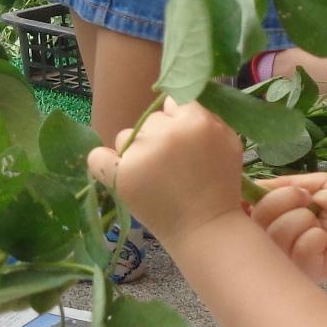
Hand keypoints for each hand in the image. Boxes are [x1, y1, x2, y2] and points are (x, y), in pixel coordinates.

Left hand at [86, 98, 248, 243]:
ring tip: (154, 177)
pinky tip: (112, 167)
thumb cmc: (221, 186)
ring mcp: (141, 154)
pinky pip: (97, 158)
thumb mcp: (229, 141)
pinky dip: (102, 161)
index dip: (179, 119)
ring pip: (127, 136)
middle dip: (160, 137)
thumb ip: (206, 115)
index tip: (184, 140)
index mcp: (196, 120)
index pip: (174, 101)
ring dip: (136, 150)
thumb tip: (175, 98)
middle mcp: (166, 132)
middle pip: (151, 120)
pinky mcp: (121, 176)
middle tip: (174, 165)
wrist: (206, 228)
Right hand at [249, 173, 326, 285]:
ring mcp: (291, 258)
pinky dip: (313, 237)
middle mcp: (276, 239)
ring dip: (299, 218)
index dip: (247, 198)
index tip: (269, 189)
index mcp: (273, 217)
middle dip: (280, 201)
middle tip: (306, 199)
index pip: (242, 210)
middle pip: (254, 223)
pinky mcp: (310, 273)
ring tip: (318, 218)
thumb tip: (250, 185)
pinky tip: (326, 238)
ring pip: (275, 237)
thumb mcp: (317, 184)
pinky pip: (299, 252)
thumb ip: (284, 185)